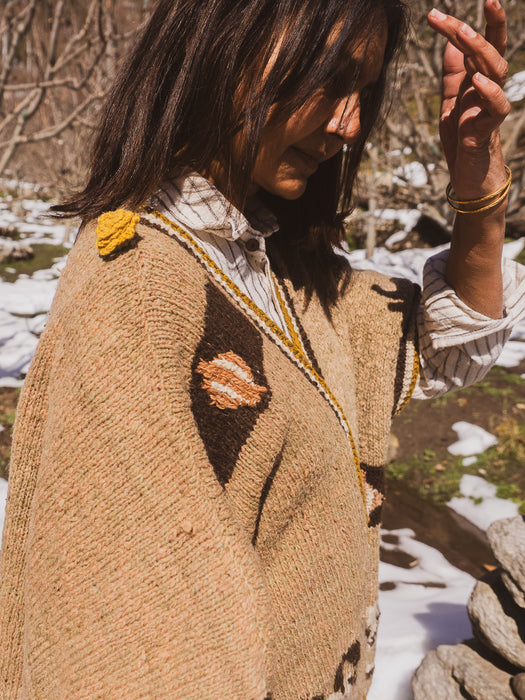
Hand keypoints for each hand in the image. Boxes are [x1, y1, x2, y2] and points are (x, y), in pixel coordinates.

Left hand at [427, 0, 509, 200]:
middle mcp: (488, 87)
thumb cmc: (462, 135)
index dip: (461, 27)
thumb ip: (453, 73)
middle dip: (482, 26)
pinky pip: (497, 106)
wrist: (467, 173)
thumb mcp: (451, 99)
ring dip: (481, 49)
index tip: (435, 14)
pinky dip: (489, 92)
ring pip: (496, 70)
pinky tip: (478, 81)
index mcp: (477, 78)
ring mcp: (490, 106)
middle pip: (490, 50)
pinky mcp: (489, 128)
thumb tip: (449, 42)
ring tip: (464, 33)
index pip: (477, 45)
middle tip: (472, 8)